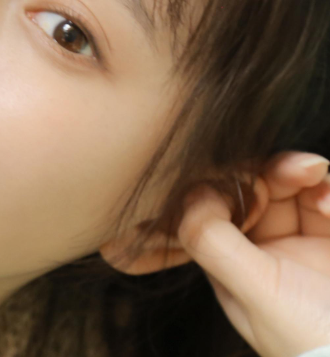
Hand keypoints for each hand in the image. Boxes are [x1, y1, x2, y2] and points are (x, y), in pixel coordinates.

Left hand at [178, 151, 329, 356]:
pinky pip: (323, 201)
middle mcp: (258, 251)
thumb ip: (214, 243)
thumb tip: (191, 191)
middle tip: (298, 167)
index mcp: (227, 263)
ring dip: (300, 172)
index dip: (226, 182)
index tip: (242, 178)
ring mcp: (297, 246)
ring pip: (289, 188)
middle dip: (270, 169)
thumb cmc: (309, 340)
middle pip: (253, 189)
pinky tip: (329, 202)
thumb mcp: (255, 292)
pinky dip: (327, 192)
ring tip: (315, 173)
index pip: (214, 205)